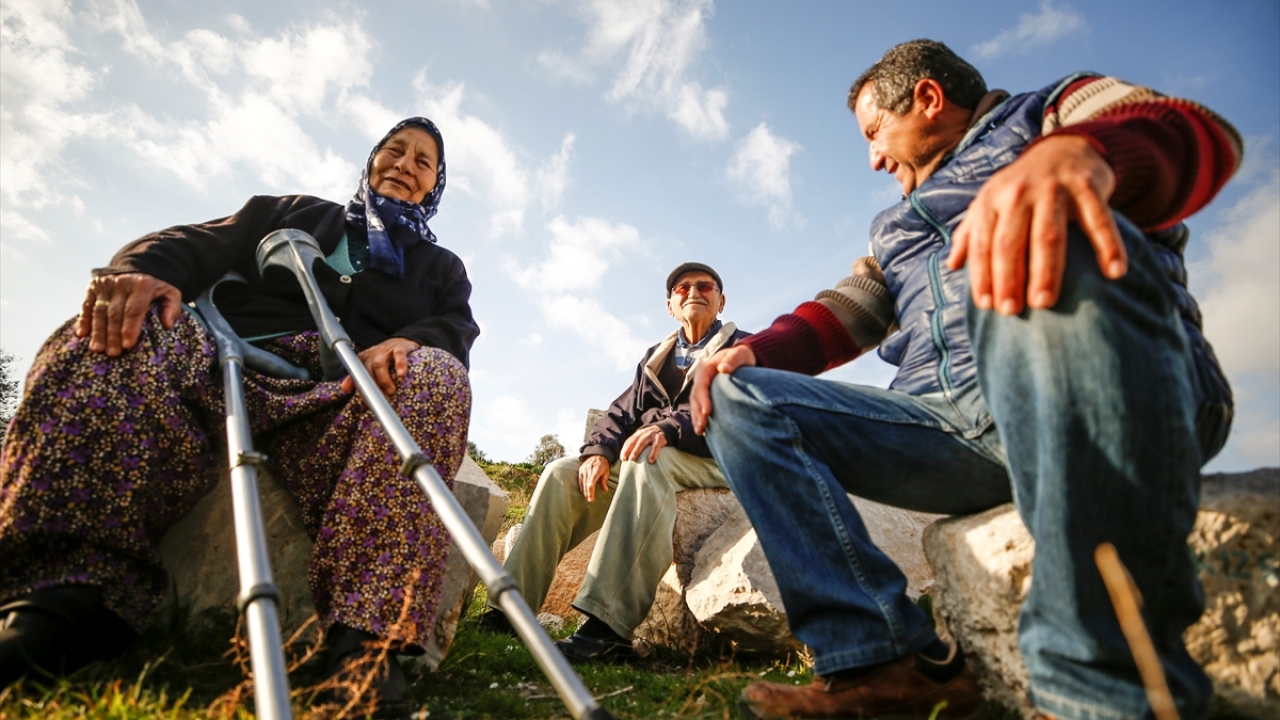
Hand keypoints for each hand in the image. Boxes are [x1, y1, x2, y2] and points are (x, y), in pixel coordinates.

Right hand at [75, 273, 183, 355]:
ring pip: (99, 310)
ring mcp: (105, 284)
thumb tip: (168, 325)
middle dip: (113, 334)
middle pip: (115, 313)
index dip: (130, 328)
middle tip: (112, 353)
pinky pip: (87, 304)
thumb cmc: (156, 285)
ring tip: (97, 348)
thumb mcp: (170, 292)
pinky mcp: (93, 286)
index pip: (134, 309)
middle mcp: (121, 283)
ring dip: (97, 331)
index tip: (127, 345)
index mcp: (142, 285)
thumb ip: (172, 307)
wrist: (138, 265)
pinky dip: (84, 319)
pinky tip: (82, 334)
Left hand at [341, 337, 419, 395]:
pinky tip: (401, 375)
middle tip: (383, 399)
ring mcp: (385, 350)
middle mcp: (372, 354)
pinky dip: (400, 365)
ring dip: (384, 379)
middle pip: (368, 370)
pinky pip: (398, 355)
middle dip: (374, 386)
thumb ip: (356, 378)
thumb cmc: (384, 358)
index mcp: (363, 359)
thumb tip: (344, 388)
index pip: (358, 374)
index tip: (368, 400)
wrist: (400, 343)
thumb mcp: (369, 367)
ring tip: (391, 391)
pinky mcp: (399, 347)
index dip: (362, 388)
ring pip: (379, 364)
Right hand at [577, 455, 610, 501]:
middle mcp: (588, 469)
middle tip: (590, 501)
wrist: (597, 454)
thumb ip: (604, 480)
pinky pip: (580, 480)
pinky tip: (584, 492)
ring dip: (585, 491)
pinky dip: (582, 486)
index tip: (591, 499)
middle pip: (587, 484)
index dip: (591, 492)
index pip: (591, 482)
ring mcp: (583, 469)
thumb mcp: (607, 471)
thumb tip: (605, 490)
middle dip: (588, 493)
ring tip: (587, 498)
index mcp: (596, 470)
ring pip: (583, 483)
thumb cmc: (603, 464)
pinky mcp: (580, 470)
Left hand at [620, 425, 667, 462]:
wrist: (665, 428)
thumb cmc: (651, 437)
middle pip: (633, 442)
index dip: (624, 450)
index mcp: (638, 434)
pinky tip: (651, 461)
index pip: (629, 442)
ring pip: (642, 443)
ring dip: (636, 451)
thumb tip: (629, 457)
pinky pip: (655, 446)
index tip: (622, 458)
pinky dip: (653, 453)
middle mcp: (643, 434)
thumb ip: (636, 444)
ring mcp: (651, 435)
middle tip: (625, 459)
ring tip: (632, 459)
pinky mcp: (659, 438)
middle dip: (628, 450)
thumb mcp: (643, 437)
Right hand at [691, 344, 755, 434]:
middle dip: (697, 412)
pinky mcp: (706, 394)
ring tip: (699, 431)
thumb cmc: (741, 356)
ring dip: (696, 417)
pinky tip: (703, 430)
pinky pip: (699, 406)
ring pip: (695, 403)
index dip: (703, 399)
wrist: (741, 358)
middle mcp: (701, 378)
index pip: (701, 385)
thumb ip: (732, 360)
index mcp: (706, 368)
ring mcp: (702, 386)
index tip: (708, 412)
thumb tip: (723, 369)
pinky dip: (699, 417)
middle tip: (702, 426)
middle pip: (695, 396)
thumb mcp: (739, 355)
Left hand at [949, 134, 1126, 314]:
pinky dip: (1109, 246)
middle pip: (1011, 241)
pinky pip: (1099, 220)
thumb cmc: (1021, 187)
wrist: (1064, 148)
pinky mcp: (1087, 186)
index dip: (982, 275)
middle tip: (1011, 311)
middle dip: (1008, 278)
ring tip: (1045, 302)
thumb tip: (952, 266)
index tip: (986, 305)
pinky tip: (1114, 273)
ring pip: (1049, 235)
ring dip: (1046, 271)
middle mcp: (1019, 193)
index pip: (983, 243)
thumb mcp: (990, 202)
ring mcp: (1054, 188)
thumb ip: (970, 232)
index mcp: (992, 200)